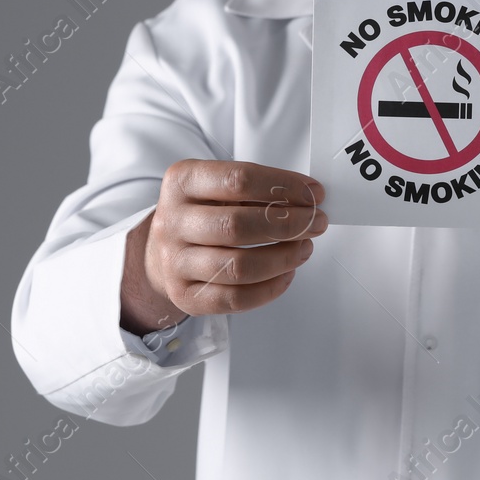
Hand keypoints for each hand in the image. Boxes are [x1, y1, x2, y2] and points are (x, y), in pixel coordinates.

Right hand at [121, 159, 326, 334]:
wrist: (162, 251)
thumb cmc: (202, 213)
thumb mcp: (218, 188)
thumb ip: (259, 188)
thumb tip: (310, 198)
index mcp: (182, 182)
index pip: (238, 180)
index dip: (284, 187)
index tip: (314, 194)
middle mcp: (173, 221)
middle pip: (238, 225)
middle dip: (290, 224)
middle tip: (317, 222)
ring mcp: (175, 262)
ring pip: (239, 266)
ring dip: (284, 257)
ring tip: (305, 248)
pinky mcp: (185, 296)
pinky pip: (235, 299)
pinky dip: (270, 288)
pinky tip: (287, 273)